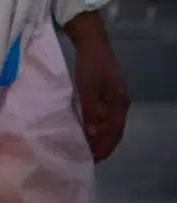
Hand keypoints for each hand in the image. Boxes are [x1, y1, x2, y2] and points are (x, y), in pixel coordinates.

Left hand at [67, 13, 129, 162]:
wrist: (91, 42)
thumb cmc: (90, 65)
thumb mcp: (87, 89)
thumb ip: (90, 111)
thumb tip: (92, 134)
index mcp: (119, 104)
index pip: (114, 133)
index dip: (105, 147)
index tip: (93, 160)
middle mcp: (119, 104)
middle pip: (112, 131)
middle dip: (101, 145)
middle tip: (87, 158)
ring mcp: (111, 99)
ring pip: (106, 124)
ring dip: (97, 136)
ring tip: (83, 148)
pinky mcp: (102, 94)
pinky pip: (101, 115)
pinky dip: (94, 125)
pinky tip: (83, 130)